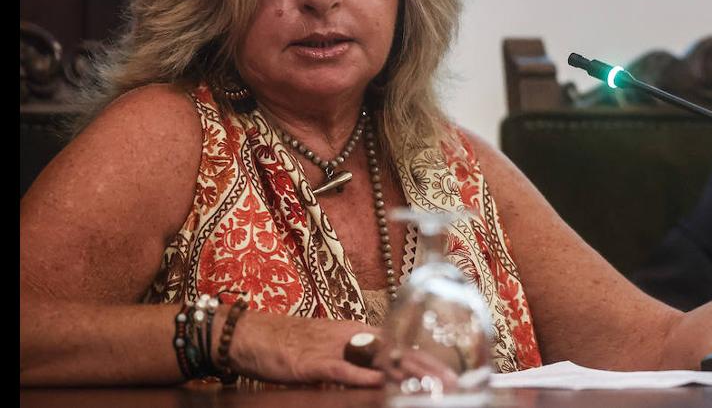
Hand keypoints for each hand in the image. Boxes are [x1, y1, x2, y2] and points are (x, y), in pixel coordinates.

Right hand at [229, 311, 457, 387]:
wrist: (250, 335)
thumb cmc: (288, 344)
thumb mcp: (327, 349)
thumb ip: (353, 361)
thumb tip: (377, 377)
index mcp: (355, 334)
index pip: (400, 346)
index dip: (426, 360)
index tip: (450, 374)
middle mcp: (350, 337)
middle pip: (397, 351)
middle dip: (427, 369)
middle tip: (453, 383)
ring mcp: (332, 348)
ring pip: (376, 359)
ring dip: (405, 373)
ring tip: (430, 385)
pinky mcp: (311, 363)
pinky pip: (341, 370)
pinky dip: (362, 377)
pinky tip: (381, 384)